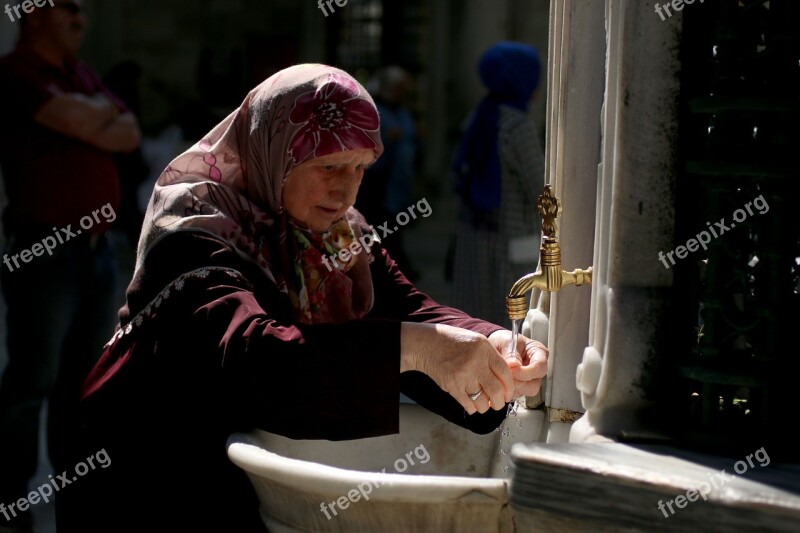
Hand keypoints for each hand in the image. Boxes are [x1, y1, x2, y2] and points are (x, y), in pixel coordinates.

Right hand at [400, 323, 514, 414]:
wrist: (426, 345)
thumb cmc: (452, 341)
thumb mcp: (476, 341)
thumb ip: (491, 358)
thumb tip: (504, 380)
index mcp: (484, 349)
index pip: (505, 373)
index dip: (509, 387)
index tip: (508, 394)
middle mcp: (475, 362)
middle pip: (496, 390)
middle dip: (499, 402)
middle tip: (498, 404)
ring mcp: (462, 375)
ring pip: (482, 401)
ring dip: (485, 407)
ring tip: (484, 404)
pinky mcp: (451, 386)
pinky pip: (467, 404)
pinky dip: (472, 408)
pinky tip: (472, 405)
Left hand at [487, 330, 547, 398]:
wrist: (495, 345)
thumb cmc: (504, 340)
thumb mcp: (507, 341)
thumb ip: (511, 353)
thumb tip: (514, 365)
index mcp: (538, 353)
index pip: (540, 367)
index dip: (526, 371)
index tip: (512, 370)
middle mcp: (536, 368)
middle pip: (535, 383)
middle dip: (518, 382)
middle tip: (504, 376)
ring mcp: (529, 379)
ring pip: (526, 391)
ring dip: (512, 387)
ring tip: (500, 378)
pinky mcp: (520, 387)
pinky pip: (516, 394)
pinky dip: (507, 391)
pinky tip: (500, 383)